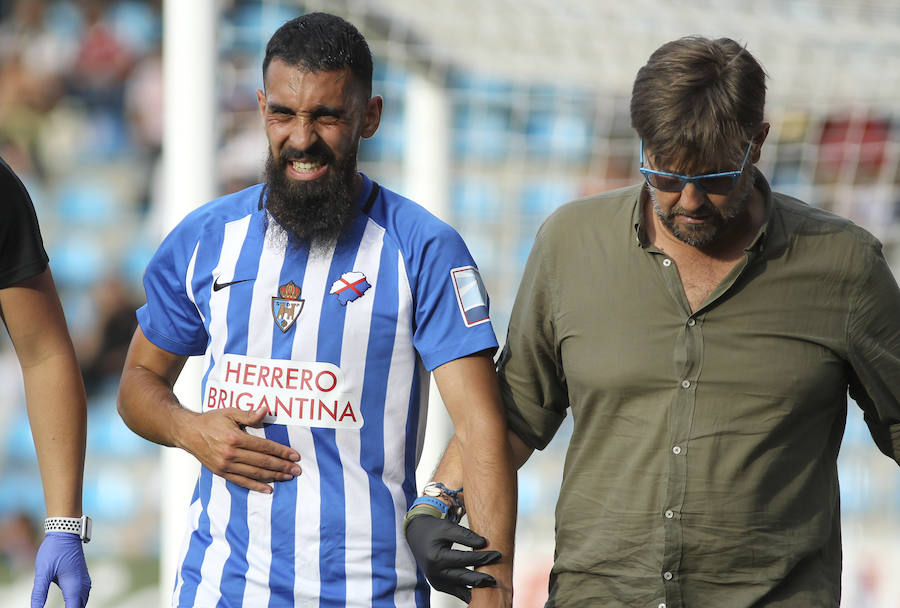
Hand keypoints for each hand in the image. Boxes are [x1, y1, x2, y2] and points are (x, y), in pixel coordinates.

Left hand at [30, 532, 90, 606]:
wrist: (66, 532)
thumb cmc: (54, 551)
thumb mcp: (43, 572)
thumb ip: (39, 593)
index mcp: (74, 585)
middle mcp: (83, 584)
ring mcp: (85, 580)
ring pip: (82, 602)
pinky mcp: (83, 577)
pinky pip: (83, 596)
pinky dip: (77, 603)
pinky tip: (69, 604)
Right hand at [179, 407, 300, 491]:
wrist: (188, 433)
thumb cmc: (211, 420)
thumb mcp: (230, 412)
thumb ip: (249, 414)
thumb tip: (266, 410)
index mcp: (235, 438)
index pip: (264, 447)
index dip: (281, 452)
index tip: (295, 456)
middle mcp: (231, 454)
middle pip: (262, 462)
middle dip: (282, 467)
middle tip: (297, 470)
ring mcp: (225, 465)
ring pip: (254, 474)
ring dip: (274, 477)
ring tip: (288, 478)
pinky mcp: (221, 473)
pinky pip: (241, 482)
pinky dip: (256, 486)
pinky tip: (269, 489)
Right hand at [405, 514, 500, 602]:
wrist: (416, 536)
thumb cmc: (433, 530)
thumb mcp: (447, 527)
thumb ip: (465, 535)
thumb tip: (484, 544)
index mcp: (436, 557)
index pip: (464, 559)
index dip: (482, 557)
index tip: (497, 554)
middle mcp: (435, 573)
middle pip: (464, 578)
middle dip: (482, 578)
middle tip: (497, 578)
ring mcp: (436, 581)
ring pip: (461, 589)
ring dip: (477, 588)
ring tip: (492, 586)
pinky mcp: (439, 585)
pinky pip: (456, 592)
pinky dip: (468, 592)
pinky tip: (481, 591)